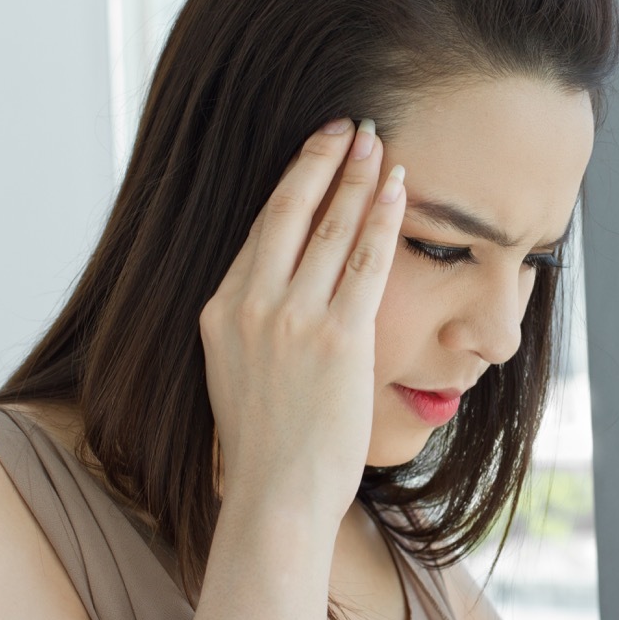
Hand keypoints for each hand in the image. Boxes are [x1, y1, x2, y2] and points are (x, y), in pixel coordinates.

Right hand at [198, 118, 405, 514]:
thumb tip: (277, 288)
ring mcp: (293, 319)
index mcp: (221, 309)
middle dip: (324, 160)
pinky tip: (397, 188)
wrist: (277, 495)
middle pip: (292, 212)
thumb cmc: (265, 442)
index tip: (316, 152)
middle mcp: (251, 304)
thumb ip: (250, 321)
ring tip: (377, 143)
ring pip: (332, 229)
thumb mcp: (234, 370)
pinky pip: (366, 263)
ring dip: (358, 179)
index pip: (264, 229)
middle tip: (349, 123)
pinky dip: (383, 220)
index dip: (294, 182)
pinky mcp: (338, 338)